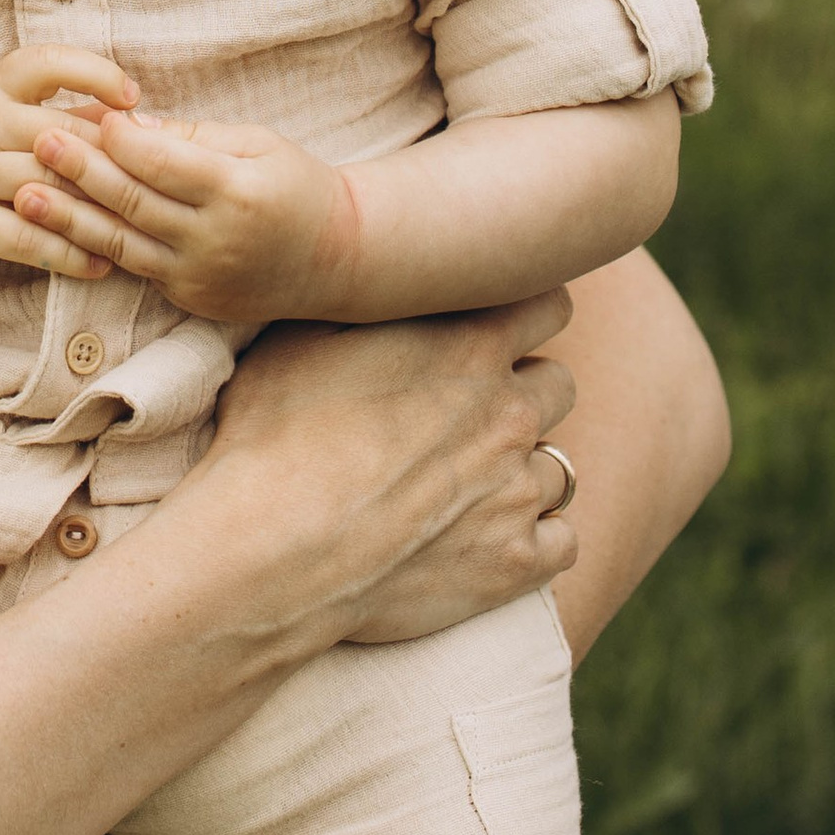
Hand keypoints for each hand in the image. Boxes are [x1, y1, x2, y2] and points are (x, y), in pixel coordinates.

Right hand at [0, 50, 142, 269]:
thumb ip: (47, 104)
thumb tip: (131, 117)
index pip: (47, 62)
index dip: (96, 74)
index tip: (132, 97)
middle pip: (60, 136)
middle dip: (113, 156)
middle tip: (160, 178)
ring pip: (48, 190)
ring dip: (100, 210)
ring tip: (142, 226)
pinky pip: (24, 240)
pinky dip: (67, 254)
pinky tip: (100, 263)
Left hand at [17, 105, 362, 324]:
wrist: (335, 260)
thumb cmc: (297, 185)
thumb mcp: (260, 145)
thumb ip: (198, 137)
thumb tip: (136, 127)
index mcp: (237, 192)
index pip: (163, 163)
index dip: (121, 140)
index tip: (88, 114)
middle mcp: (215, 239)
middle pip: (134, 202)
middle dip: (81, 170)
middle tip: (37, 141)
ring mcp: (199, 275)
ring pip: (121, 243)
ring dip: (68, 217)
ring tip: (24, 194)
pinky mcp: (189, 298)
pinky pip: (135, 269)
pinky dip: (95, 247)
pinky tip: (60, 229)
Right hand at [162, 294, 582, 666]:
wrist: (270, 553)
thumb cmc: (273, 437)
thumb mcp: (302, 335)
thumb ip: (365, 299)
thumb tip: (376, 271)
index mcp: (469, 345)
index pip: (546, 305)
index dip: (518, 315)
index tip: (487, 332)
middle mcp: (510, 412)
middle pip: (559, 384)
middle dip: (522, 391)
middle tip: (468, 414)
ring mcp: (520, 492)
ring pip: (560, 465)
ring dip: (523, 468)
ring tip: (468, 485)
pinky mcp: (516, 564)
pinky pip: (563, 542)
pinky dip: (536, 539)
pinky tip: (492, 539)